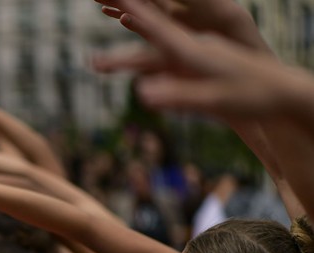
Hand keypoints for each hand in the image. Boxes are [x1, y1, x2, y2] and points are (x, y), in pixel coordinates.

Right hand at [91, 0, 288, 116]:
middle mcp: (195, 46)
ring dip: (134, 22)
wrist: (282, 94)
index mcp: (196, 52)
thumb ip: (178, 95)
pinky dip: (146, 35)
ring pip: (158, 35)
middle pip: (155, 26)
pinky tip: (135, 29)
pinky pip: (165, 46)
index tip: (119, 0)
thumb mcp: (214, 101)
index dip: (137, 16)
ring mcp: (196, 53)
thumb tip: (142, 93)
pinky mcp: (199, 63)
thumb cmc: (252, 98)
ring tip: (111, 11)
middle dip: (130, 11)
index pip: (160, 30)